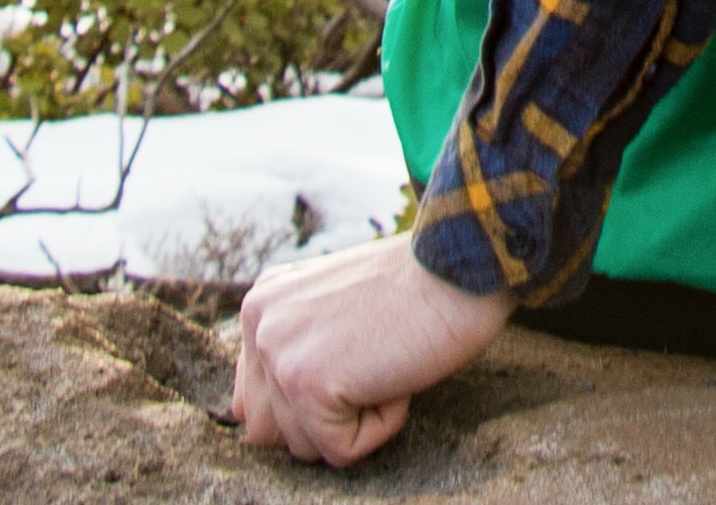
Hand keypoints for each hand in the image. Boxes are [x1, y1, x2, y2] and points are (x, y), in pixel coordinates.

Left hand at [230, 230, 512, 466]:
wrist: (462, 264)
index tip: (356, 357)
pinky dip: (383, 425)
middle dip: (322, 418)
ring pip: (303, 446)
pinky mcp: (308, 384)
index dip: (309, 400)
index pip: (253, 400)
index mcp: (263, 305)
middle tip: (372, 361)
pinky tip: (397, 372)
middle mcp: (260, 325)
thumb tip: (261, 421)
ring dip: (356, 418)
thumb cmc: (418, 287)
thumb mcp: (334, 307)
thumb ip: (293, 348)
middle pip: (268, 432)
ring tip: (385, 358)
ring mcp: (280, 353)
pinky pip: (341, 451)